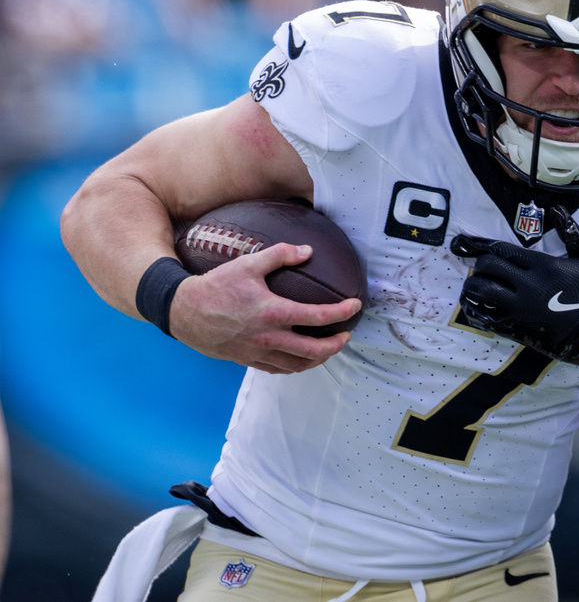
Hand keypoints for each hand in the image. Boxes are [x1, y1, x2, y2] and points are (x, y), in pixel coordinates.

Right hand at [170, 243, 356, 372]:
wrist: (182, 311)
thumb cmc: (216, 285)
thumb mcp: (248, 264)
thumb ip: (280, 255)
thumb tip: (308, 251)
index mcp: (272, 312)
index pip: (317, 316)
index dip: (341, 312)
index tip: (355, 306)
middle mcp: (267, 337)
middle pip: (313, 350)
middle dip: (336, 345)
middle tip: (347, 335)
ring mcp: (257, 352)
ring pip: (297, 365)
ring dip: (318, 359)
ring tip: (329, 348)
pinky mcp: (246, 360)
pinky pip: (278, 370)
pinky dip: (295, 366)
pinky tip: (301, 357)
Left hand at [451, 206, 578, 375]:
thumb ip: (575, 234)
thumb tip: (558, 211)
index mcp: (544, 266)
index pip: (502, 250)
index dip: (481, 245)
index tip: (466, 241)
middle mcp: (528, 286)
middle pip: (487, 268)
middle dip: (479, 265)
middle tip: (481, 267)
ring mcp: (521, 310)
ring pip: (481, 292)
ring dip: (473, 286)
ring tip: (474, 285)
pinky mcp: (518, 330)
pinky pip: (486, 318)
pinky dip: (476, 310)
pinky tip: (475, 307)